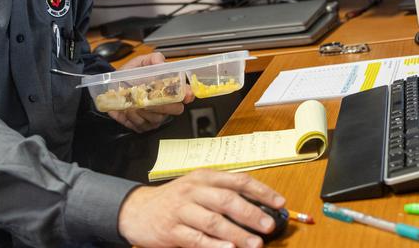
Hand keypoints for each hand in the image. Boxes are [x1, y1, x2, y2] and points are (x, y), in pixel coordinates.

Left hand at [109, 52, 194, 132]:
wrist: (111, 89)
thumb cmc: (128, 77)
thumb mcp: (140, 63)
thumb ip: (152, 59)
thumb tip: (160, 62)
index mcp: (168, 89)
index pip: (186, 94)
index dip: (188, 95)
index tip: (186, 94)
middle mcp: (165, 105)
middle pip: (175, 109)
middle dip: (163, 105)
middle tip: (150, 99)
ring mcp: (155, 117)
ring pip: (156, 118)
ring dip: (144, 110)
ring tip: (133, 102)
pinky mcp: (143, 126)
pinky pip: (141, 125)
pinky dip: (133, 117)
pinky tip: (127, 109)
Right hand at [118, 169, 284, 247]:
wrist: (138, 210)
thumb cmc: (175, 200)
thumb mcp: (197, 188)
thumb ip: (223, 194)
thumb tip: (258, 209)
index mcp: (204, 177)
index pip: (237, 180)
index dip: (261, 191)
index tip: (280, 202)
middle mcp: (193, 191)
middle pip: (226, 200)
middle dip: (250, 213)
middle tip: (268, 225)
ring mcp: (182, 211)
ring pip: (213, 221)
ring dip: (236, 233)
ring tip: (255, 243)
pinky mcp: (172, 231)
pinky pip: (196, 239)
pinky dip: (214, 246)